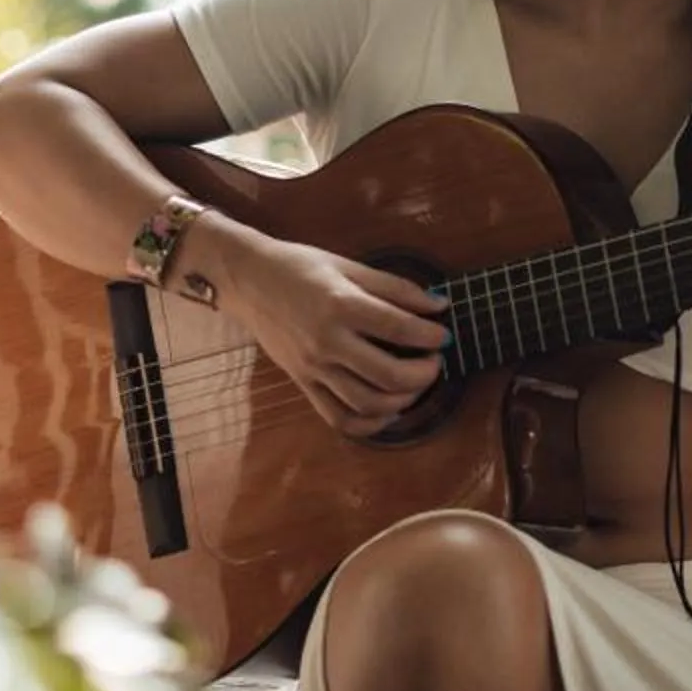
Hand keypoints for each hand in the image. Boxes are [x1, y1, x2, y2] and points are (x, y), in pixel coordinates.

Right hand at [203, 222, 448, 435]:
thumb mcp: (348, 266)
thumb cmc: (300, 266)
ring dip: (402, 400)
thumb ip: (395, 287)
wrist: (248, 279)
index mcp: (341, 305)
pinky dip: (369, 424)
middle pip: (388, 374)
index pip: (399, 328)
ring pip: (367, 403)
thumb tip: (438, 305)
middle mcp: (327, 341)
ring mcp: (313, 367)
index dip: (430, 335)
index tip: (443, 335)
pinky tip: (388, 412)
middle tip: (435, 362)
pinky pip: (338, 418)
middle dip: (423, 374)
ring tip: (415, 384)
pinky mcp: (302, 383)